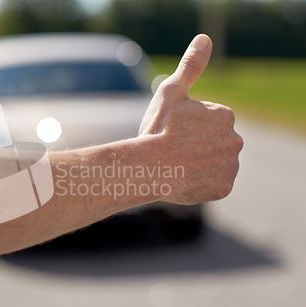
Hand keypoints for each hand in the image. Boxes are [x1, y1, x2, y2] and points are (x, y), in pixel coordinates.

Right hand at [139, 34, 243, 204]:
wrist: (148, 168)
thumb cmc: (157, 129)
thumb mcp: (171, 92)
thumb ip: (191, 67)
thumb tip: (204, 40)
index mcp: (224, 116)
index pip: (209, 122)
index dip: (188, 127)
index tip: (173, 131)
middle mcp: (235, 140)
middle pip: (214, 142)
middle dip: (197, 145)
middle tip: (174, 148)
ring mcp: (230, 166)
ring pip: (214, 162)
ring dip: (200, 163)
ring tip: (177, 164)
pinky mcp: (223, 188)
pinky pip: (214, 183)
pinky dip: (201, 182)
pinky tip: (184, 178)